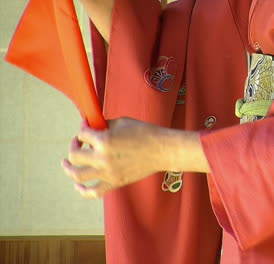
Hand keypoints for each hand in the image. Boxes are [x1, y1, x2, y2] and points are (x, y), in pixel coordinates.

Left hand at [62, 117, 209, 198]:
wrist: (162, 150)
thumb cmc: (145, 133)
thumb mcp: (122, 122)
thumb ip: (104, 125)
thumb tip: (92, 128)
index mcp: (103, 140)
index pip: (82, 134)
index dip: (82, 128)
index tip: (86, 126)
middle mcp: (102, 158)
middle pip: (74, 155)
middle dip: (73, 146)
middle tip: (78, 143)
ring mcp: (107, 173)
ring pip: (77, 175)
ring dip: (68, 168)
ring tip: (66, 163)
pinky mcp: (114, 183)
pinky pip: (93, 192)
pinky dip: (82, 190)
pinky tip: (78, 186)